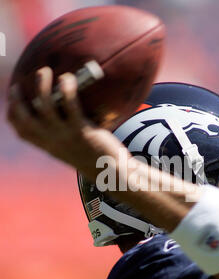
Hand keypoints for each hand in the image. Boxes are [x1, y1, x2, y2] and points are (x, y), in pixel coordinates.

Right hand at [6, 67, 126, 181]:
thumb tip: (66, 116)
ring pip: (45, 106)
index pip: (22, 131)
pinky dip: (67, 89)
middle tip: (20, 82)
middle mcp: (53, 142)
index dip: (13, 113)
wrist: (112, 174)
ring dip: (42, 85)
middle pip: (25, 119)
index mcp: (50, 146)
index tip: (13, 99)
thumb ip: (65, 136)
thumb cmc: (96, 159)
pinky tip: (68, 79)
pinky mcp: (82, 131)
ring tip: (45, 71)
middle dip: (17, 99)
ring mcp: (66, 137)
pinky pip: (70, 105)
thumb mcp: (74, 149)